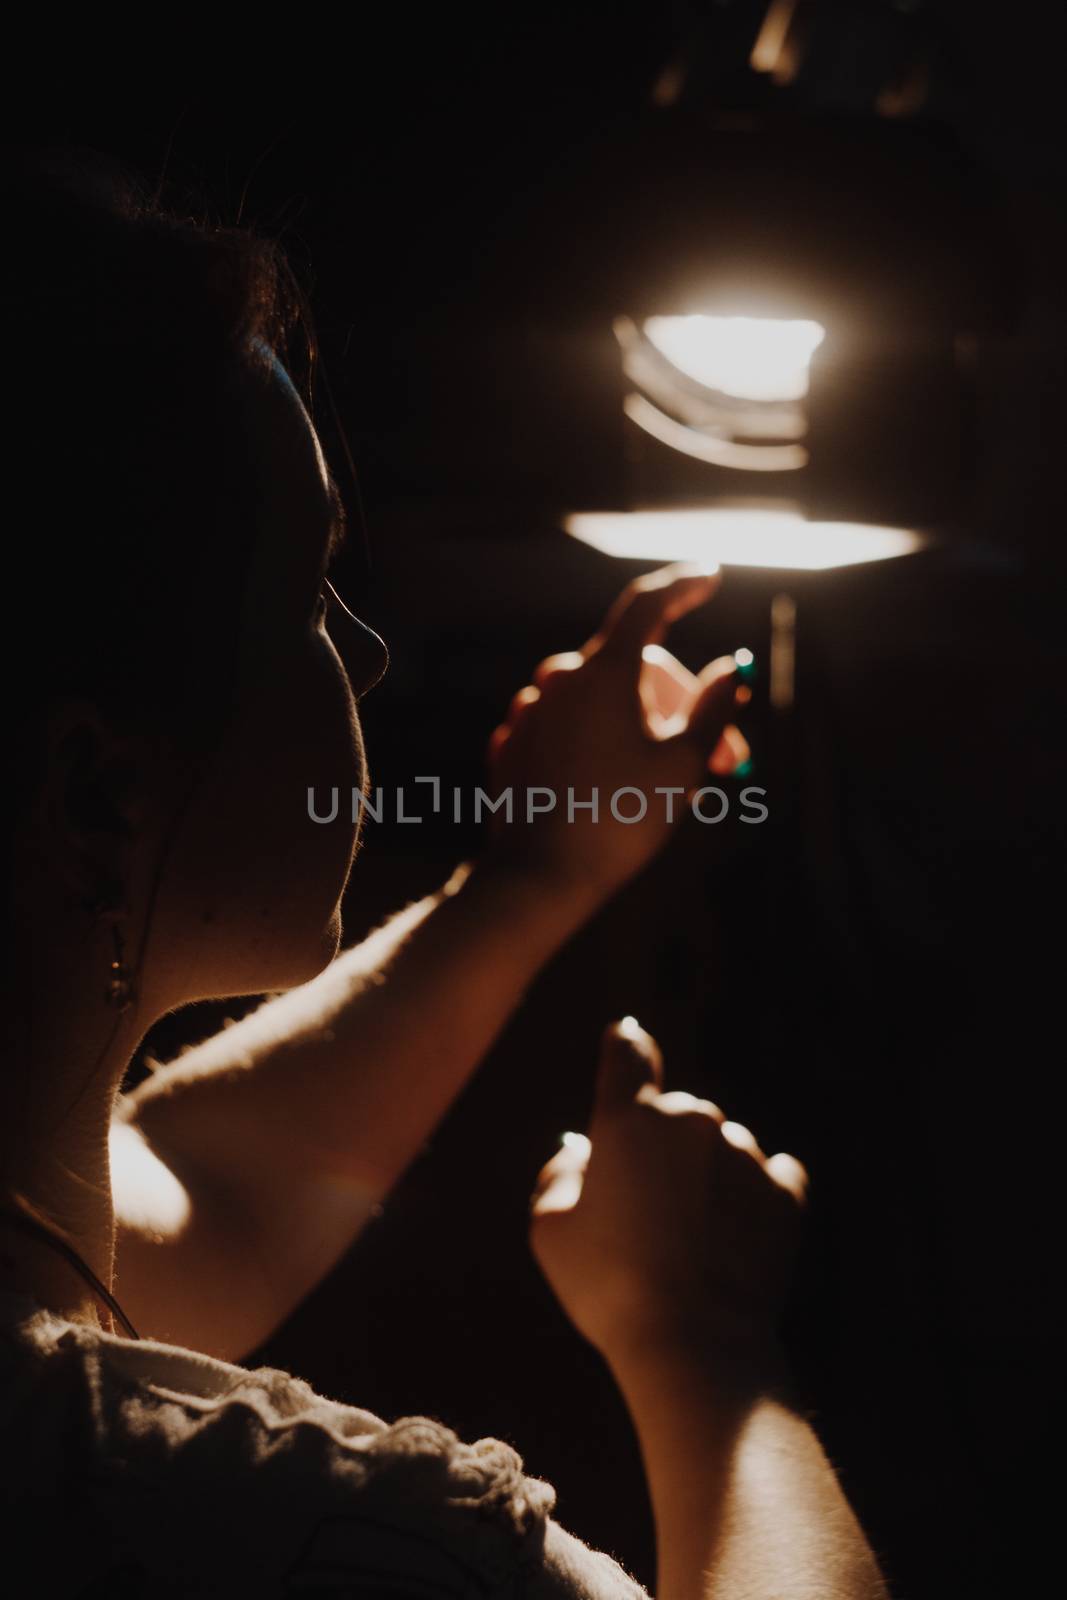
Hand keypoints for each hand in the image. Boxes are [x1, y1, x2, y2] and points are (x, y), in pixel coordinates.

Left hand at [484, 565, 747, 907]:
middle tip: (724, 762)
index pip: (648, 604)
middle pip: (634, 668)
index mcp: (602, 672)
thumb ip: (713, 708)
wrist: (537, 880)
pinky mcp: (514, 744)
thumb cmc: (617, 823)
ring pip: (601, 701)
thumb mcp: (683, 766)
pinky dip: (600, 743)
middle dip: (682, 706)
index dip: (684, 586)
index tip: (710, 575)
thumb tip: (733, 670)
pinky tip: (617, 787)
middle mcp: (560, 679)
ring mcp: (530, 711)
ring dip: (643, 728)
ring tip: (671, 784)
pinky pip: (569, 728)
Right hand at [529, 1018, 806, 1369]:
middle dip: (659, 1152)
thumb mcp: (551, 1230)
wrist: (694, 1344)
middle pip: (673, 1118)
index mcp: (630, 1119)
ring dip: (705, 1179)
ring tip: (688, 1246)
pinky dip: (750, 1200)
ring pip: (720, 1149)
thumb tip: (582, 1148)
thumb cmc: (609, 1286)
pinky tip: (733, 1239)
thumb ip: (560, 1173)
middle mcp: (693, 1120)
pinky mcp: (786, 1193)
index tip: (626, 1036)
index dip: (623, 1045)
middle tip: (642, 1219)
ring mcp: (746, 1154)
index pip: (627, 1054)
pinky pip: (768, 1178)